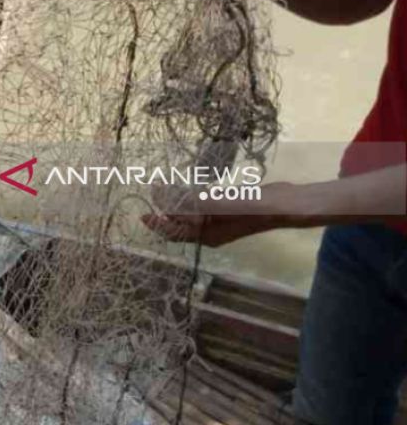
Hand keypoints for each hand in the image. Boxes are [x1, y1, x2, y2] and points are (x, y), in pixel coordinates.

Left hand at [141, 182, 298, 246]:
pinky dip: (195, 198)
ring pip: (192, 214)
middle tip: (153, 191)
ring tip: (167, 188)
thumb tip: (160, 196)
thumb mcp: (213, 205)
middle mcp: (210, 232)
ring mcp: (221, 221)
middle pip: (180, 224)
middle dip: (165, 211)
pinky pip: (205, 206)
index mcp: (205, 236)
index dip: (156, 224)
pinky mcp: (230, 209)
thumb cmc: (248, 208)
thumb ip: (186, 202)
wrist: (284, 206)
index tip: (141, 213)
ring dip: (179, 203)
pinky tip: (193, 187)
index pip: (173, 233)